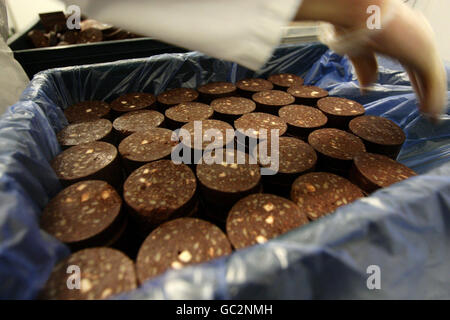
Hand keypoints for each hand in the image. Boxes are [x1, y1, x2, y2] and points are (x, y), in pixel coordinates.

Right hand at [296, 0, 447, 120]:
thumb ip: (365, 69)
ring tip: (432, 117)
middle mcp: (416, 38)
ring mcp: (422, 46)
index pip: (412, 64)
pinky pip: (433, 84)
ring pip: (432, 78)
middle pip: (424, 71)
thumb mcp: (357, 51)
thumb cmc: (350, 24)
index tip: (418, 97)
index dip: (416, 83)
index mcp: (401, 36)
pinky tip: (431, 115)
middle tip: (428, 110)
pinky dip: (433, 101)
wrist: (355, 13)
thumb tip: (368, 87)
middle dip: (427, 91)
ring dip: (433, 99)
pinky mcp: (424, 55)